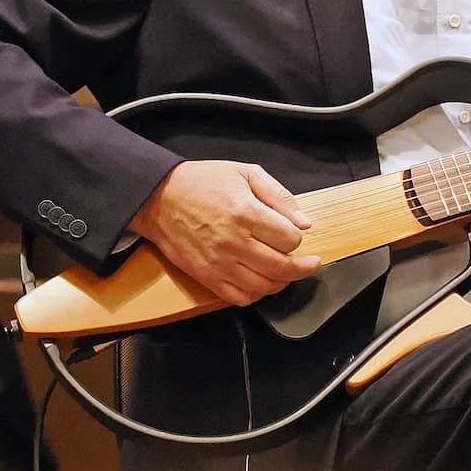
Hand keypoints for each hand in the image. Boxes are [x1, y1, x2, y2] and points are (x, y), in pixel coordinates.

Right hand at [128, 160, 320, 305]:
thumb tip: (304, 223)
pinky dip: (256, 295)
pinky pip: (238, 297)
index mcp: (246, 213)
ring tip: (287, 273)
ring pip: (263, 286)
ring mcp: (219, 263)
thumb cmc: (203, 182)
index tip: (294, 233)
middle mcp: (234, 242)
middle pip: (282, 267)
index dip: (297, 237)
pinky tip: (262, 283)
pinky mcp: (206, 276)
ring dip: (282, 282)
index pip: (290, 239)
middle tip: (311, 264)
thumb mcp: (246, 173)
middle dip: (303, 267)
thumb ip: (279, 196)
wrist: (159, 197)